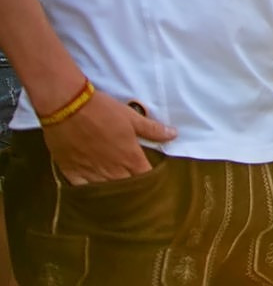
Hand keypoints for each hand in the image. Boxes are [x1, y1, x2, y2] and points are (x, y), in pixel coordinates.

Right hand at [43, 90, 176, 185]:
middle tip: (136, 190)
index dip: (150, 180)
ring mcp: (90, 173)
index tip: (152, 181)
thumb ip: (152, 130)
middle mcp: (112, 169)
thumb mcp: (131, 117)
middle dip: (133, 190)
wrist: (67, 107)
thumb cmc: (103, 110)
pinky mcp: (71, 172)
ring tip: (118, 196)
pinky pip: (83, 189)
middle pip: (127, 187)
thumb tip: (174, 135)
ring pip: (106, 191)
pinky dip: (89, 192)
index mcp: (129, 157)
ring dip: (113, 193)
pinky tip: (93, 193)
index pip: (145, 177)